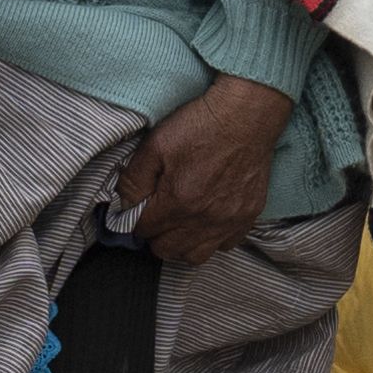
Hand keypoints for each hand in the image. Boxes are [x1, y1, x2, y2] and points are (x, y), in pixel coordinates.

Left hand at [111, 73, 291, 268]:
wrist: (246, 116)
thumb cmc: (200, 126)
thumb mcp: (154, 146)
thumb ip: (133, 180)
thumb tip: (124, 204)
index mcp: (177, 202)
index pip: (144, 231)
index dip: (135, 221)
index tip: (138, 209)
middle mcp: (204, 219)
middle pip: (168, 250)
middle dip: (155, 236)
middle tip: (156, 217)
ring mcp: (229, 221)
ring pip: (196, 256)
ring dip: (182, 244)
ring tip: (178, 224)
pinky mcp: (249, 216)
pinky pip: (226, 245)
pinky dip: (212, 239)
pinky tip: (205, 221)